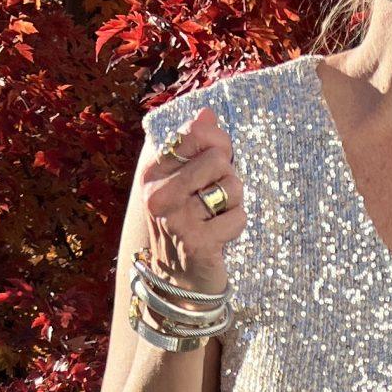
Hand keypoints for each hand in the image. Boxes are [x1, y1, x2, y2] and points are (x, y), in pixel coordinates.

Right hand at [134, 105, 244, 289]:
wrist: (179, 280)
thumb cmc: (188, 222)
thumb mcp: (185, 180)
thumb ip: (196, 145)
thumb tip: (207, 112)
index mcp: (153, 172)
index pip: (195, 132)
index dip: (217, 144)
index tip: (213, 166)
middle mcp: (158, 194)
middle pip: (219, 158)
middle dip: (227, 177)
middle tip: (215, 199)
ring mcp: (175, 220)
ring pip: (232, 187)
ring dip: (234, 203)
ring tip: (216, 218)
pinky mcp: (197, 243)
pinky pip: (238, 217)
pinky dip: (237, 226)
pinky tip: (220, 237)